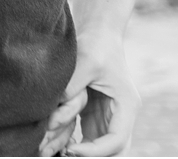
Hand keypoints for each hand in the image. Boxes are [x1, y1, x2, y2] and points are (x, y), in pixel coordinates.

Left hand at [38, 37, 138, 155]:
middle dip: (90, 157)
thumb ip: (72, 86)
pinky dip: (72, 143)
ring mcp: (108, 117)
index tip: (70, 149)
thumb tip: (54, 112)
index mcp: (127, 105)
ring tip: (51, 150)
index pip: (117, 141)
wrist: (98, 31)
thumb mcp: (85, 61)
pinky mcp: (94, 113)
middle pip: (112, 150)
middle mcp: (121, 115)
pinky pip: (86, 137)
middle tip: (62, 154)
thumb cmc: (96, 44)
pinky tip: (52, 142)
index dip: (95, 151)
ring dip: (78, 153)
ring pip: (98, 147)